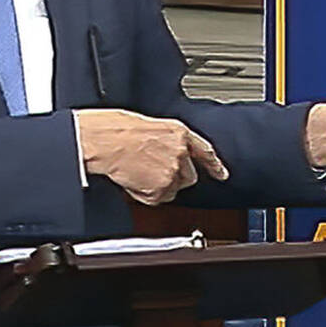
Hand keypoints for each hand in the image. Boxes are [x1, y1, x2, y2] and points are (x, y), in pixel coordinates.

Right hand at [76, 108, 227, 204]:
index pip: (205, 151)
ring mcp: (172, 171)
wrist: (103, 141)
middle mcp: (180, 152)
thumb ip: (166, 141)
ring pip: (172, 190)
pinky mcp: (160, 188)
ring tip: (137, 172)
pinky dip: (144, 194)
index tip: (222, 175)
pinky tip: (132, 180)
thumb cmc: (115, 130)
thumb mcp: (149, 127)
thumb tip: (165, 153)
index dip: (214, 165)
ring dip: (157, 187)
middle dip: (173, 178)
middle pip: (189, 177)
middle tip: (150, 172)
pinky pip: (156, 199)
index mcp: (178, 132)